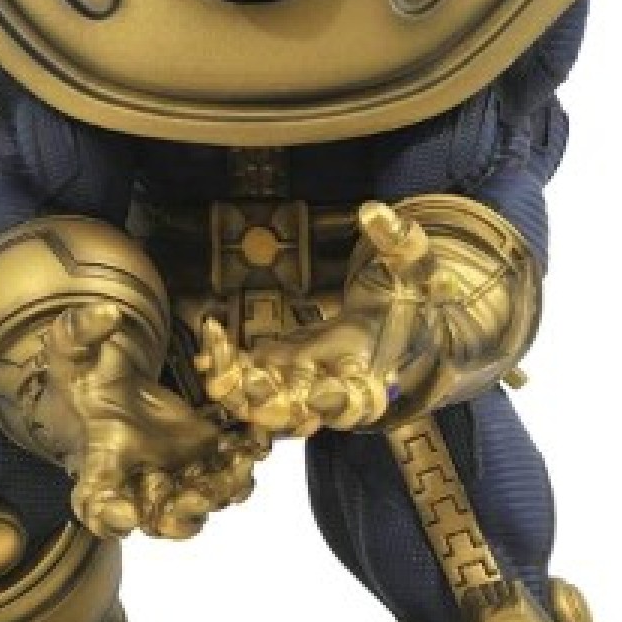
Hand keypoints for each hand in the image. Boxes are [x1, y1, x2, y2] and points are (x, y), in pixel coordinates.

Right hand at [40, 302, 269, 539]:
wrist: (108, 389)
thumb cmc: (85, 379)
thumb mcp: (71, 350)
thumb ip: (80, 332)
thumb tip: (106, 314)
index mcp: (100, 463)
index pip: (95, 502)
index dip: (108, 514)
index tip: (123, 513)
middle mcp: (137, 482)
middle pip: (156, 521)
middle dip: (179, 518)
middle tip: (198, 501)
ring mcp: (172, 476)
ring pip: (199, 505)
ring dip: (220, 494)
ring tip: (237, 470)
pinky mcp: (201, 461)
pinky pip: (224, 478)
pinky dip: (241, 469)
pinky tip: (254, 446)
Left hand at [195, 202, 462, 435]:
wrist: (396, 324)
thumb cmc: (408, 298)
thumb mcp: (414, 267)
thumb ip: (400, 241)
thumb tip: (374, 210)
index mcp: (371, 371)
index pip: (357, 400)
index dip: (337, 401)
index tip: (321, 393)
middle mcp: (331, 386)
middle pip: (299, 412)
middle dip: (269, 402)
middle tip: (247, 382)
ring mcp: (301, 381)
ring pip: (263, 401)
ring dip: (236, 388)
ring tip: (213, 359)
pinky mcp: (279, 368)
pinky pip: (246, 376)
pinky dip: (225, 365)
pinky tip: (207, 341)